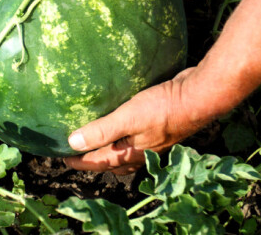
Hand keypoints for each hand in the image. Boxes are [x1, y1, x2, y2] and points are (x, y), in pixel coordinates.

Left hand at [63, 68, 211, 174]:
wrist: (199, 98)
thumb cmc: (163, 109)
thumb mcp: (128, 118)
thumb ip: (101, 131)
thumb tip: (73, 143)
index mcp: (132, 154)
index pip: (99, 161)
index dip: (79, 160)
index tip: (62, 157)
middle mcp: (143, 153)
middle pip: (113, 162)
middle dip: (95, 159)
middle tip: (77, 151)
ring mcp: (153, 142)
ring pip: (126, 152)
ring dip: (111, 150)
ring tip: (98, 140)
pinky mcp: (160, 128)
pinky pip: (136, 138)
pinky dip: (125, 137)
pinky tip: (123, 123)